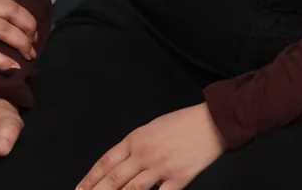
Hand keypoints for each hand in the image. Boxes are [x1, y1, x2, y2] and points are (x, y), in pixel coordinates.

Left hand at [77, 104, 223, 189]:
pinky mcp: (179, 178)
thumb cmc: (182, 123)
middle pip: (114, 179)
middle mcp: (144, 154)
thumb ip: (134, 146)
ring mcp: (161, 167)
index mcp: (135, 139)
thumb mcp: (150, 128)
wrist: (212, 122)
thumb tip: (118, 164)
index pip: (105, 162)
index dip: (90, 179)